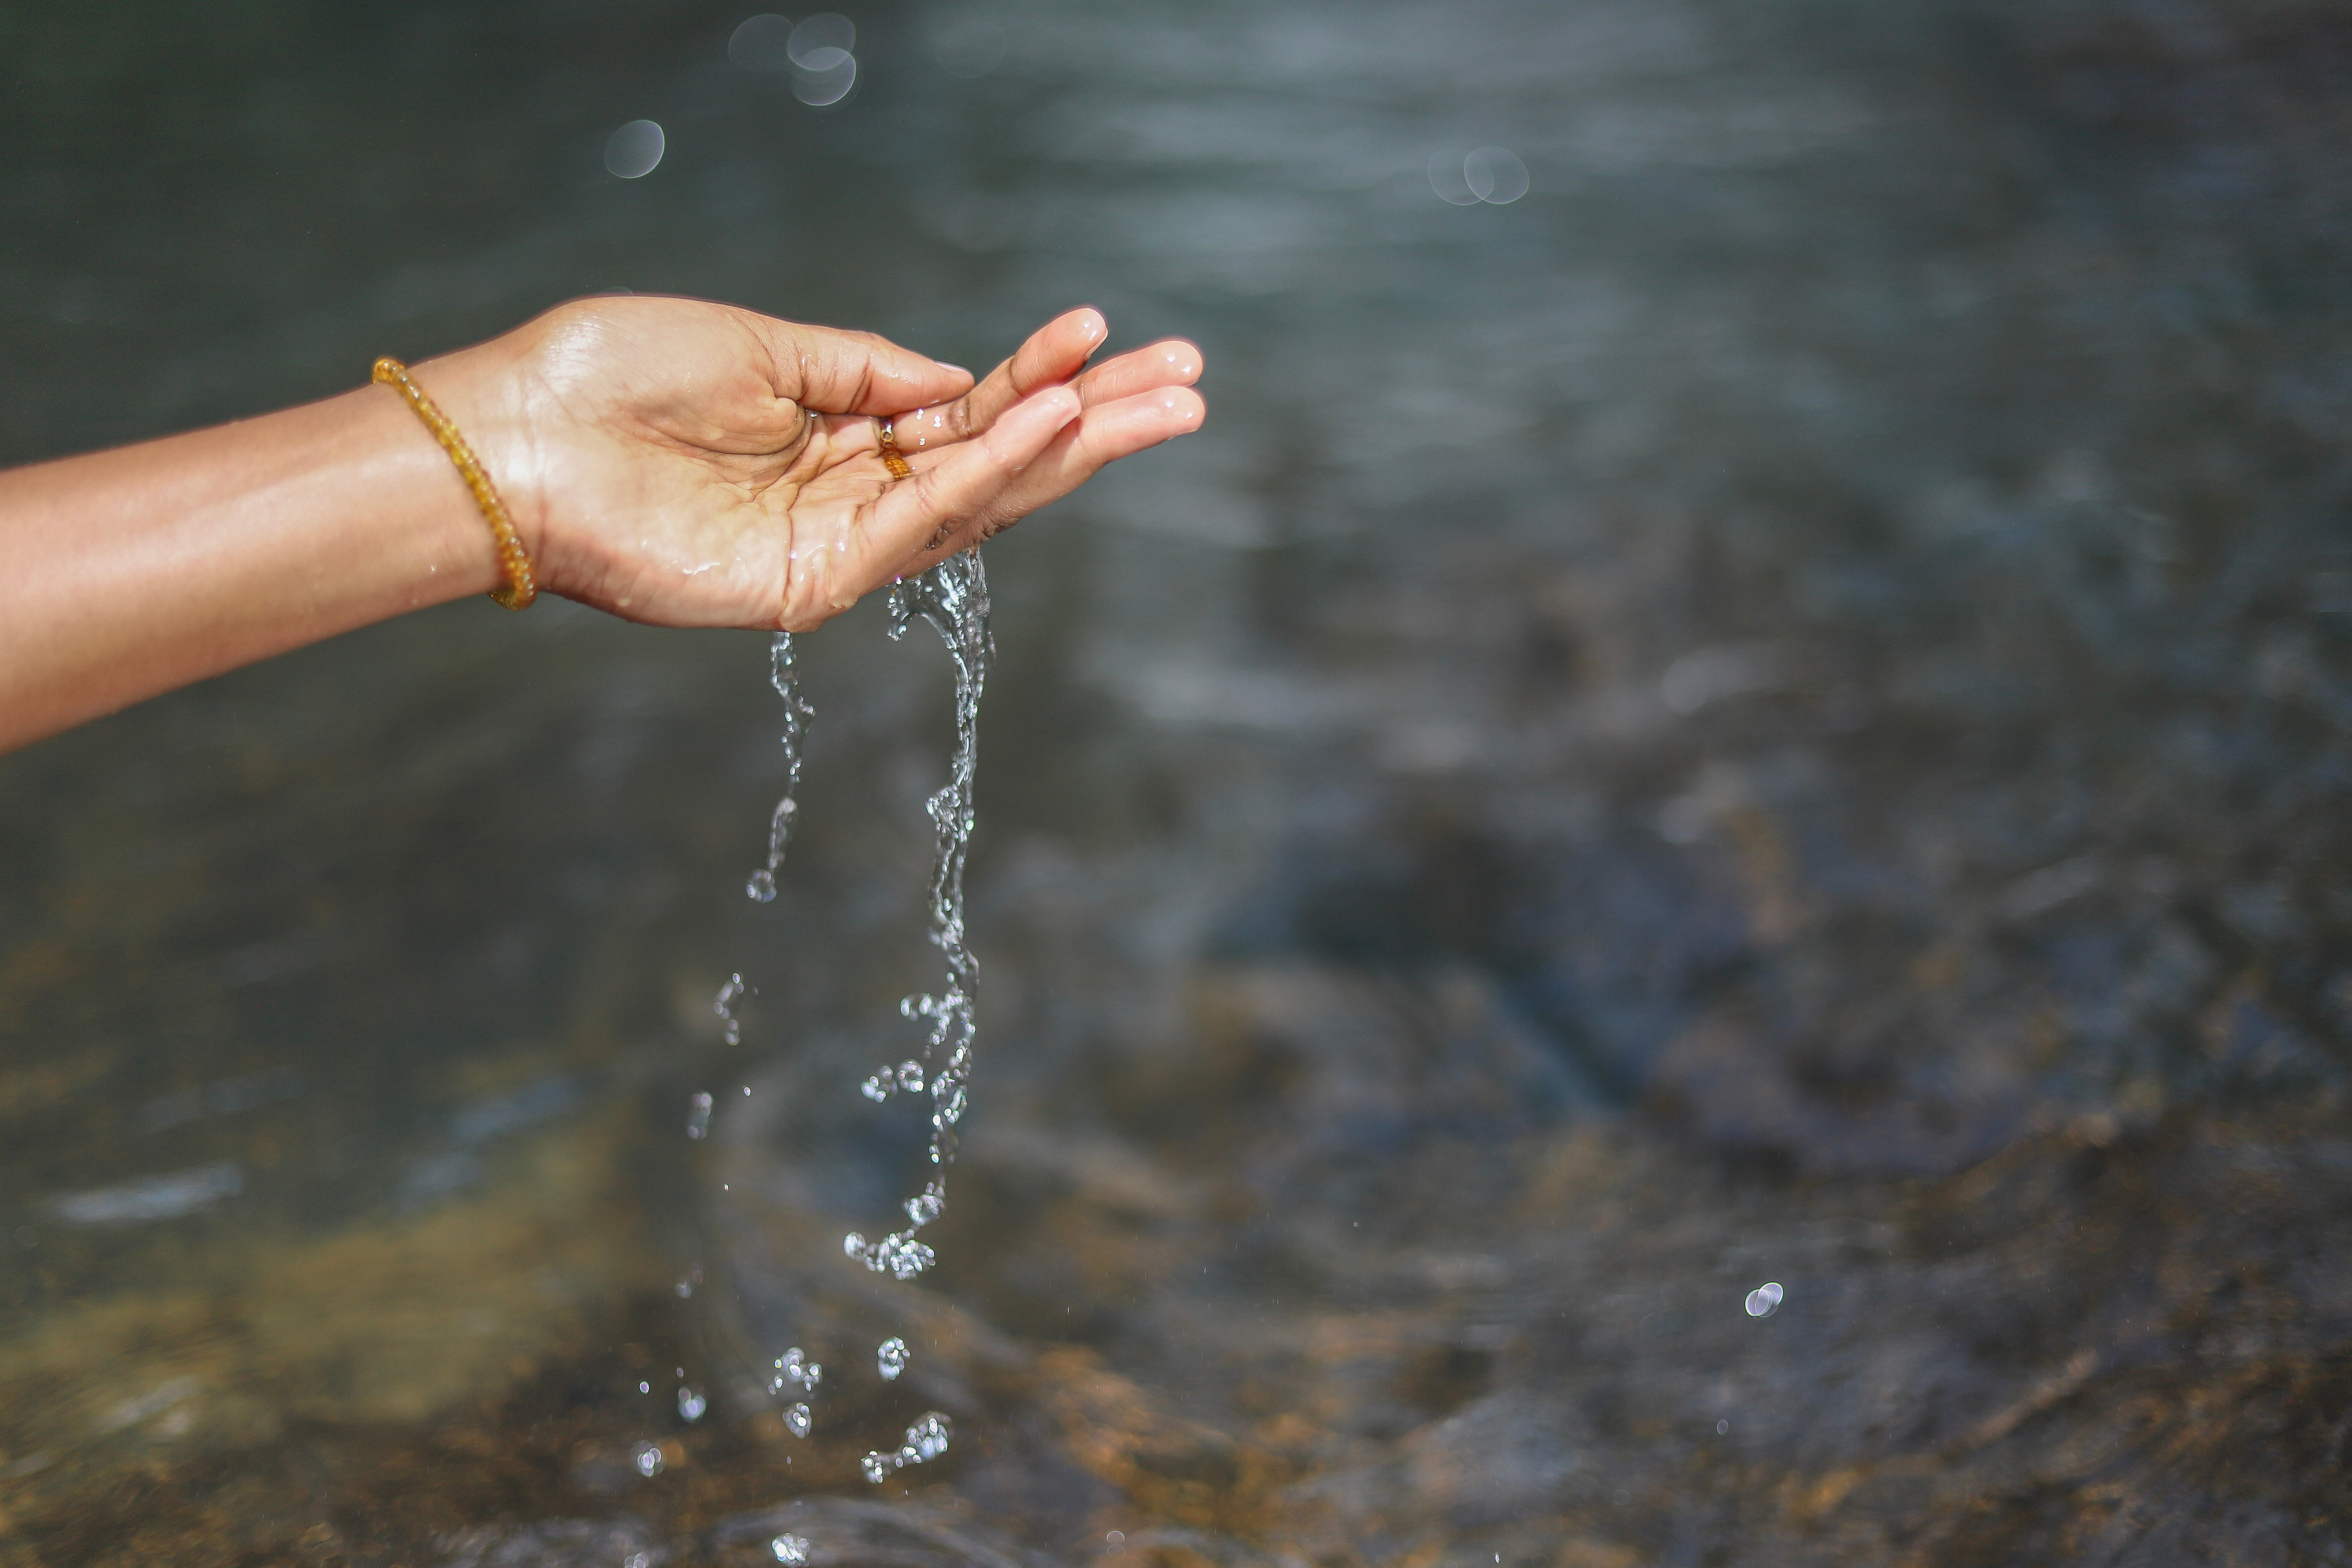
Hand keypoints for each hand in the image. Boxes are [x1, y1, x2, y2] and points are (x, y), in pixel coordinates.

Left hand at [425, 296, 1204, 629]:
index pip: (964, 410)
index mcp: (836, 429)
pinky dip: (986, 471)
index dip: (1039, 375)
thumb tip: (960, 379)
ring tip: (1156, 404)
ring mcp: (835, 544)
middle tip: (1190, 385)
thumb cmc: (615, 377)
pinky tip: (1050, 423)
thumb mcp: (762, 343)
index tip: (1107, 334)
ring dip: (1071, 449)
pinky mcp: (811, 585)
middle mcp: (848, 491)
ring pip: (980, 499)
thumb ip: (866, 367)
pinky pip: (917, 524)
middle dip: (1097, 422)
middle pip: (995, 460)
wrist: (522, 439)